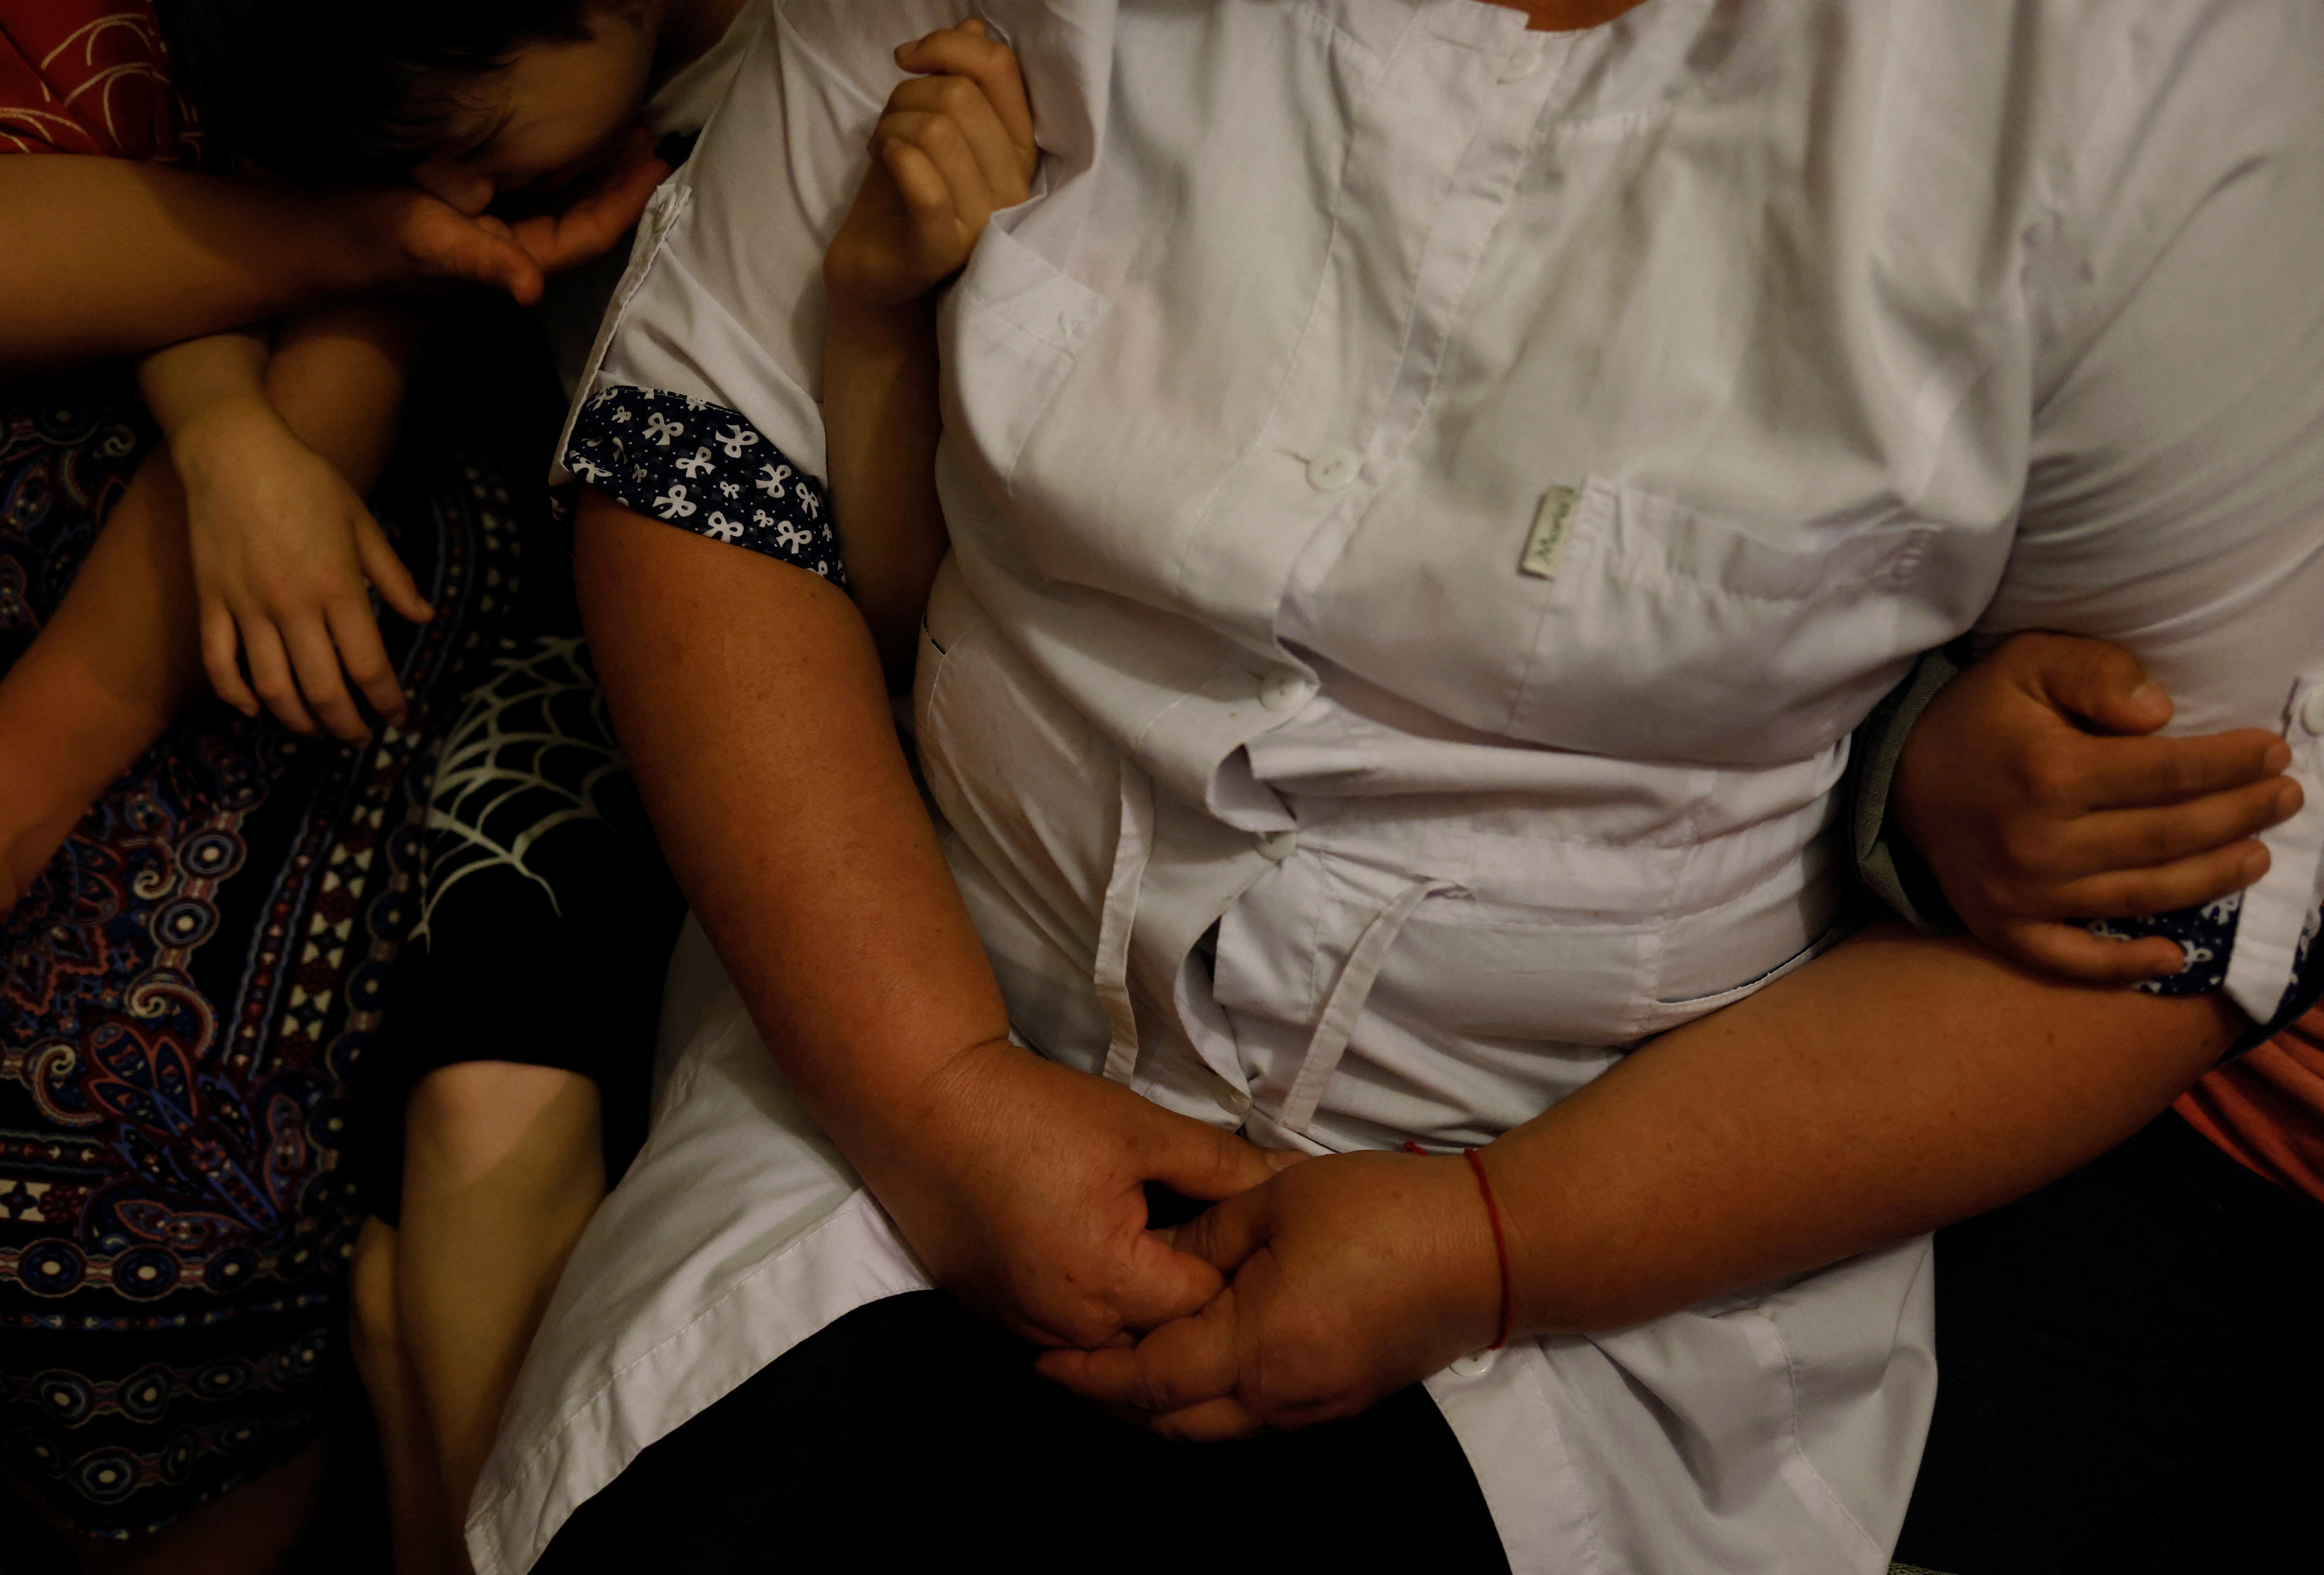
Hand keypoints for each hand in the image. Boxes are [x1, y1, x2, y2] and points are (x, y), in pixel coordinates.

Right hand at [172, 397, 433, 741]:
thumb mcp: (363, 524)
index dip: (388, 702)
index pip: (369, 666)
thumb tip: (425, 616)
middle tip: (360, 737)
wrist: (235, 453)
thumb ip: (394, 576)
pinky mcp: (210, 601)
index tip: (399, 719)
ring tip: (317, 731)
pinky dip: (234, 694)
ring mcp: (246, 606)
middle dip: (347, 725)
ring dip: (297, 720)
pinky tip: (254, 709)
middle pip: (323, 690)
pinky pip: (218, 661)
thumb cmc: (307, 483)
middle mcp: (292, 606)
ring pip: (271, 687)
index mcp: (338, 588)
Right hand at [359, 130, 668, 305]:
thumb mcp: (426, 242)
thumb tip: (528, 288)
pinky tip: (584, 129)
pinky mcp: (485, 198)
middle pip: (589, 211)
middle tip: (654, 134)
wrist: (327, 232)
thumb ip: (479, 262)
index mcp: (516, 257)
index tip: (656, 165)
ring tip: (634, 125)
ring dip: (602, 162)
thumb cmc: (374, 237)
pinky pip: (541, 177)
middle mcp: (519, 242)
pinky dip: (567, 155)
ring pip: (570, 192)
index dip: (625, 201)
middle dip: (623, 177)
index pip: (588, 232)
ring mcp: (503, 220)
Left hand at [824, 20, 1037, 309]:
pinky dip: (892, 153)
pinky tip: (882, 156)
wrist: (875, 266)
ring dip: (892, 123)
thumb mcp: (931, 123)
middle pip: (961, 95)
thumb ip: (959, 79)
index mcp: (1018, 146)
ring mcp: (986, 221)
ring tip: (883, 144)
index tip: (908, 59)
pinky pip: (925, 183)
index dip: (947, 46)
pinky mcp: (946, 246)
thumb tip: (974, 26)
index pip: (999, 67)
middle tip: (889, 121)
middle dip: (907, 93)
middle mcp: (1013, 183)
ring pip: (937, 130)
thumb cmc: (904, 193)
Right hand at [861, 1039, 1296, 1349]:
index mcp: (1108, 1281)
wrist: (927, 1105)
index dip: (1233, 1272)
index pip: (1203, 1309)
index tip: (1245, 1236)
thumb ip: (1224, 1167)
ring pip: (1112, 1351)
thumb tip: (1297, 1176)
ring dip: (1143, 1317)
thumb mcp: (1142, 1130)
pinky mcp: (994, 1319)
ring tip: (1164, 1260)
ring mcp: (1022, 1329)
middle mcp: (1064, 1326)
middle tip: (1211, 1249)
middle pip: (1160, 1344)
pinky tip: (1110, 1268)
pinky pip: (1066, 1340)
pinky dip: (1096, 1316)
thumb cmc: (1036, 1112)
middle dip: (1193, 1306)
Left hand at [1037, 1148, 1502, 1439]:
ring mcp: (1314, 1407)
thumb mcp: (1276, 1199)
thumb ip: (1205, 1238)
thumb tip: (1155, 1262)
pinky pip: (1252, 1419)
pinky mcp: (1340, 1400)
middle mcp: (1279, 1396)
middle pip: (1173, 1421)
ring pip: (1212, 1429)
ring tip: (1122, 1365)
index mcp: (1255, 1346)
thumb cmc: (1382, 1211)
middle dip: (1115, 1402)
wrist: (1487, 1249)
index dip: (1089, 1373)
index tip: (1043, 1360)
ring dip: (1161, 1406)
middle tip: (1071, 1367)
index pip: (1148, 1378)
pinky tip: (1193, 1363)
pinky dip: (1207, 1403)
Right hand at [1893, 632, 2300, 983]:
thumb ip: (2097, 672)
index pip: (2170, 772)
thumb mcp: (2027, 663)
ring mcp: (2021, 893)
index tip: (2274, 752)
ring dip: (2212, 879)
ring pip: (2142, 895)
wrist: (1891, 776)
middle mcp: (2040, 843)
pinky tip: (2174, 956)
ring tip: (2256, 856)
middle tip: (2285, 798)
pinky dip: (2126, 967)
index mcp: (2050, 773)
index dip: (2233, 764)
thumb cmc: (1974, 713)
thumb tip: (2162, 715)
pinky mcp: (2003, 925)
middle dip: (2240, 815)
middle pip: (2169, 836)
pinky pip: (2073, 960)